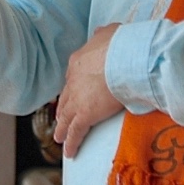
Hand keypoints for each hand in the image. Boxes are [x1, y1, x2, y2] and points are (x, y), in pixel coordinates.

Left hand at [52, 25, 123, 158]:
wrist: (124, 58)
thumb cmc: (122, 44)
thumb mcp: (110, 33)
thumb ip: (103, 34)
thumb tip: (99, 32)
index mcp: (78, 61)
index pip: (72, 77)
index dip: (72, 86)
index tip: (72, 93)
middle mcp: (73, 81)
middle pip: (65, 98)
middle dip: (62, 108)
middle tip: (60, 116)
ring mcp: (77, 99)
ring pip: (65, 117)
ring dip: (62, 128)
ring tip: (58, 137)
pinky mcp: (85, 115)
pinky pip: (75, 132)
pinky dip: (71, 143)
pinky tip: (69, 152)